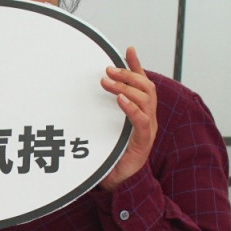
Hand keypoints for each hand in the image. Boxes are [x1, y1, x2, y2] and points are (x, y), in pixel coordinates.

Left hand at [98, 46, 157, 191]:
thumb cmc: (109, 153)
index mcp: (140, 111)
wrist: (117, 181)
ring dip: (126, 87)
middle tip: (107, 69)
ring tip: (107, 82)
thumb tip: (82, 93)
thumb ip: (99, 110)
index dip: (136, 66)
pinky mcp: (143, 143)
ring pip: (146, 100)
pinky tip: (120, 100)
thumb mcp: (103, 126)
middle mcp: (148, 117)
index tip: (128, 49)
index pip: (141, 83)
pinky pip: (142, 121)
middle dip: (128, 74)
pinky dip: (132, 108)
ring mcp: (148, 129)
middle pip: (146, 87)